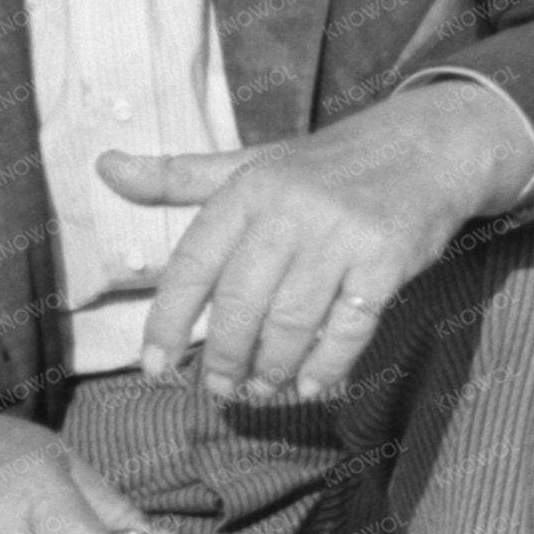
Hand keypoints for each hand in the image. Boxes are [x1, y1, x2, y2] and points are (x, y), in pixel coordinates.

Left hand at [103, 80, 533, 402]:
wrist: (430, 146)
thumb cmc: (329, 164)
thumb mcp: (252, 163)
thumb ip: (178, 176)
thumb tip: (104, 166)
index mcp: (249, 189)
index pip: (192, 266)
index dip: (166, 323)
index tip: (155, 367)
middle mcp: (290, 210)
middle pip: (239, 305)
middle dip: (222, 358)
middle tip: (219, 387)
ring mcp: (341, 235)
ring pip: (290, 323)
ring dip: (271, 368)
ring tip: (263, 388)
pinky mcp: (387, 259)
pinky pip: (348, 327)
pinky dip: (326, 365)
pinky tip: (312, 384)